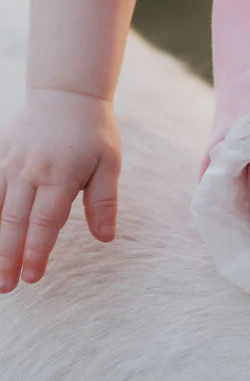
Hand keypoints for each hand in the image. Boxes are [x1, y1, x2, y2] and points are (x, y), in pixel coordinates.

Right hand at [0, 90, 120, 291]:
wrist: (66, 93)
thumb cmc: (93, 131)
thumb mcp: (108, 163)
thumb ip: (104, 201)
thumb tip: (106, 238)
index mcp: (60, 176)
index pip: (45, 223)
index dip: (38, 252)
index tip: (33, 277)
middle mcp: (30, 172)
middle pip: (15, 222)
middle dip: (8, 257)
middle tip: (7, 287)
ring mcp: (10, 163)